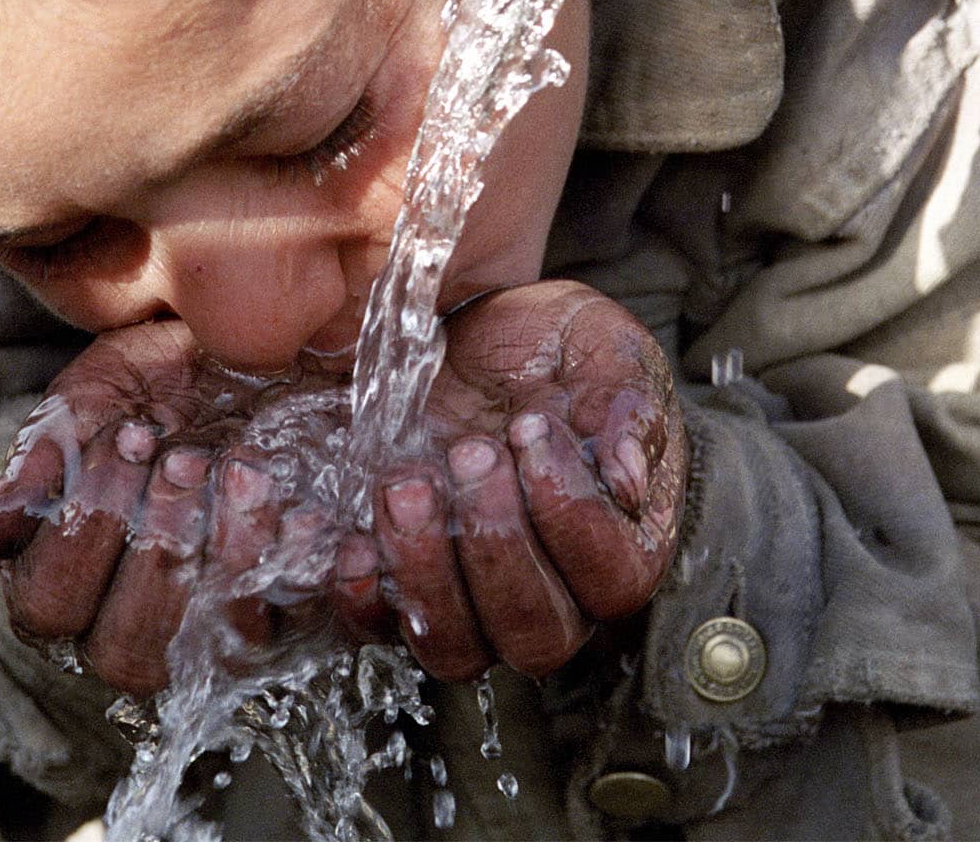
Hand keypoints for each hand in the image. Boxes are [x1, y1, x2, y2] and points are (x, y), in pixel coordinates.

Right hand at [0, 323, 331, 694]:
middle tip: (186, 460)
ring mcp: (211, 629)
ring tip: (244, 471)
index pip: (47, 605)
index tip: (130, 434)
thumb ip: (44, 455)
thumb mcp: (95, 393)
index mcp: (63, 576)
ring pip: (207, 653)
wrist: (257, 350)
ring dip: (227, 558)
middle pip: (123, 652)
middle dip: (155, 550)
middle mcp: (128, 621)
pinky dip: (309, 575)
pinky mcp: (291, 616)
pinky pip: (300, 629)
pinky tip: (311, 514)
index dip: (83, 531)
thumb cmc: (159, 382)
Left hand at [331, 281, 686, 680]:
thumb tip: (628, 478)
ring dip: (425, 573)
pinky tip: (349, 533)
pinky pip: (373, 627)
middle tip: (471, 452)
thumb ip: (629, 408)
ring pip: (455, 648)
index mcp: (620, 543)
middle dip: (496, 547)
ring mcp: (470, 597)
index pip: (613, 579)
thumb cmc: (558, 351)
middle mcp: (550, 591)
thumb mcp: (608, 351)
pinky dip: (355, 591)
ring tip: (407, 484)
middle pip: (535, 636)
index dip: (572, 517)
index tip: (535, 429)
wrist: (484, 331)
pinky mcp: (400, 584)